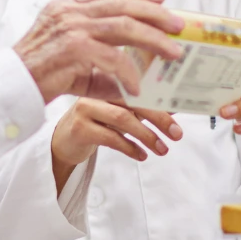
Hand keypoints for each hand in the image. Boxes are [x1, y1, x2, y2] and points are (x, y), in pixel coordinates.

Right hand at [13, 0, 184, 103]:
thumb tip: (136, 62)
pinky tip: (138, 86)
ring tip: (172, 51)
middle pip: (121, 5)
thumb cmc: (41, 73)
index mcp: (66, 6)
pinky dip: (129, 72)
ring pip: (123, 26)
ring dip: (152, 38)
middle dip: (154, 13)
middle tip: (177, 24)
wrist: (10, 87)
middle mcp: (69, 11)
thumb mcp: (71, 54)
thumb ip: (99, 49)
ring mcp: (70, 28)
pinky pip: (111, 58)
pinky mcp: (73, 49)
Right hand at [51, 98, 183, 191]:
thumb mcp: (117, 114)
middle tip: (176, 134)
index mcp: (108, 83)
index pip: (138, 88)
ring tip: (161, 149)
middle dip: (158, 118)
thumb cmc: (94, 125)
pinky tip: (141, 155)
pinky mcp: (79, 129)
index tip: (179, 114)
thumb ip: (141, 108)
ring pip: (122, 119)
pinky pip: (110, 138)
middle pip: (132, 102)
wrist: (62, 143)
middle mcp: (96, 92)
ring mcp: (85, 109)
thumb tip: (173, 107)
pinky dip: (130, 147)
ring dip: (146, 136)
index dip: (160, 100)